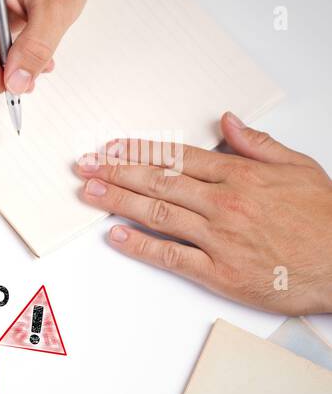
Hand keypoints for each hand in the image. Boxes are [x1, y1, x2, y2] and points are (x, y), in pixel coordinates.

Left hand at [75, 112, 331, 314]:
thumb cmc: (325, 220)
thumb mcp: (299, 168)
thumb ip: (259, 145)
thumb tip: (228, 122)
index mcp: (241, 177)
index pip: (178, 157)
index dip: (140, 150)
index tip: (112, 147)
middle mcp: (225, 204)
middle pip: (159, 182)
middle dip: (117, 171)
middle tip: (85, 165)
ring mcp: (219, 238)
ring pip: (158, 214)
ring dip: (119, 202)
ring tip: (90, 192)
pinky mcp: (219, 271)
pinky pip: (170, 256)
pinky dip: (140, 246)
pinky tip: (116, 237)